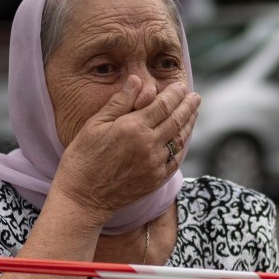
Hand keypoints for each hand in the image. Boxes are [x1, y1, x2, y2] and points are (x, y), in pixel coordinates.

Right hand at [52, 74, 199, 224]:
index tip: (180, 86)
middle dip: (188, 106)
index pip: (162, 105)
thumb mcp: (94, 124)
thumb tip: (136, 80)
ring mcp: (154, 164)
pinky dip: (181, 146)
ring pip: (179, 139)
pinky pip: (175, 159)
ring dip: (189, 124)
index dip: (174, 94)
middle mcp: (148, 145)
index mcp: (133, 127)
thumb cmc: (82, 157)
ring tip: (193, 113)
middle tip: (196, 97)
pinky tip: (182, 139)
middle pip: (176, 120)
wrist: (82, 197)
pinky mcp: (155, 179)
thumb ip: (119, 102)